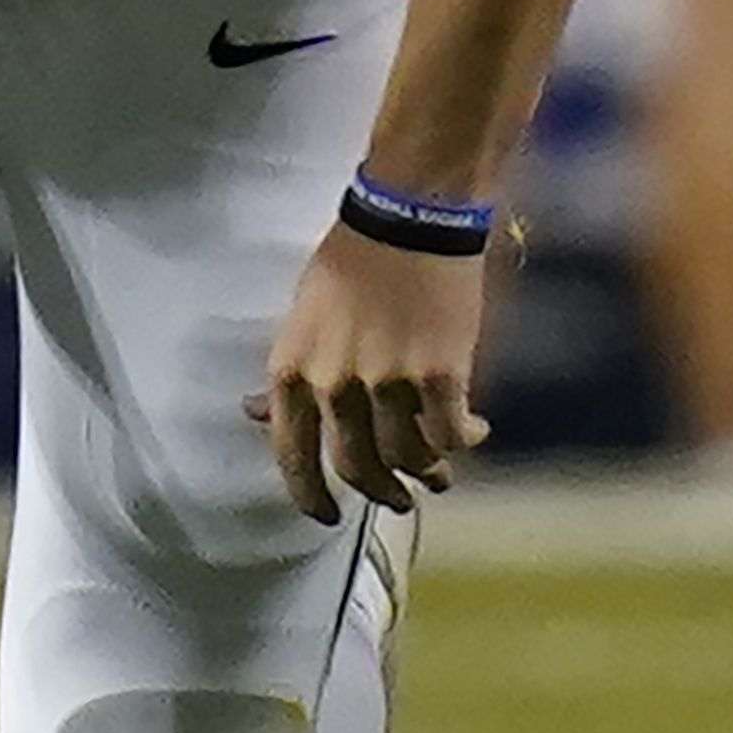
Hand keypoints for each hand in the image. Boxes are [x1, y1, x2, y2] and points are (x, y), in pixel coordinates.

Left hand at [249, 217, 508, 521]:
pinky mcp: (441, 376)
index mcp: (292, 372)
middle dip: (380, 493)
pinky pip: (451, 434)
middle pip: (357, 468)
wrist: (410, 216)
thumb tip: (258, 414)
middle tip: (398, 501)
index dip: (310, 496)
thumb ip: (289, 374)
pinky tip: (474, 432)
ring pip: (408, 457)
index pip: (291, 457)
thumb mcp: (301, 316)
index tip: (327, 515)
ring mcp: (388, 384)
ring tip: (440, 476)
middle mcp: (335, 387)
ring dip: (428, 474)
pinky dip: (463, 441)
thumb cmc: (351, 258)